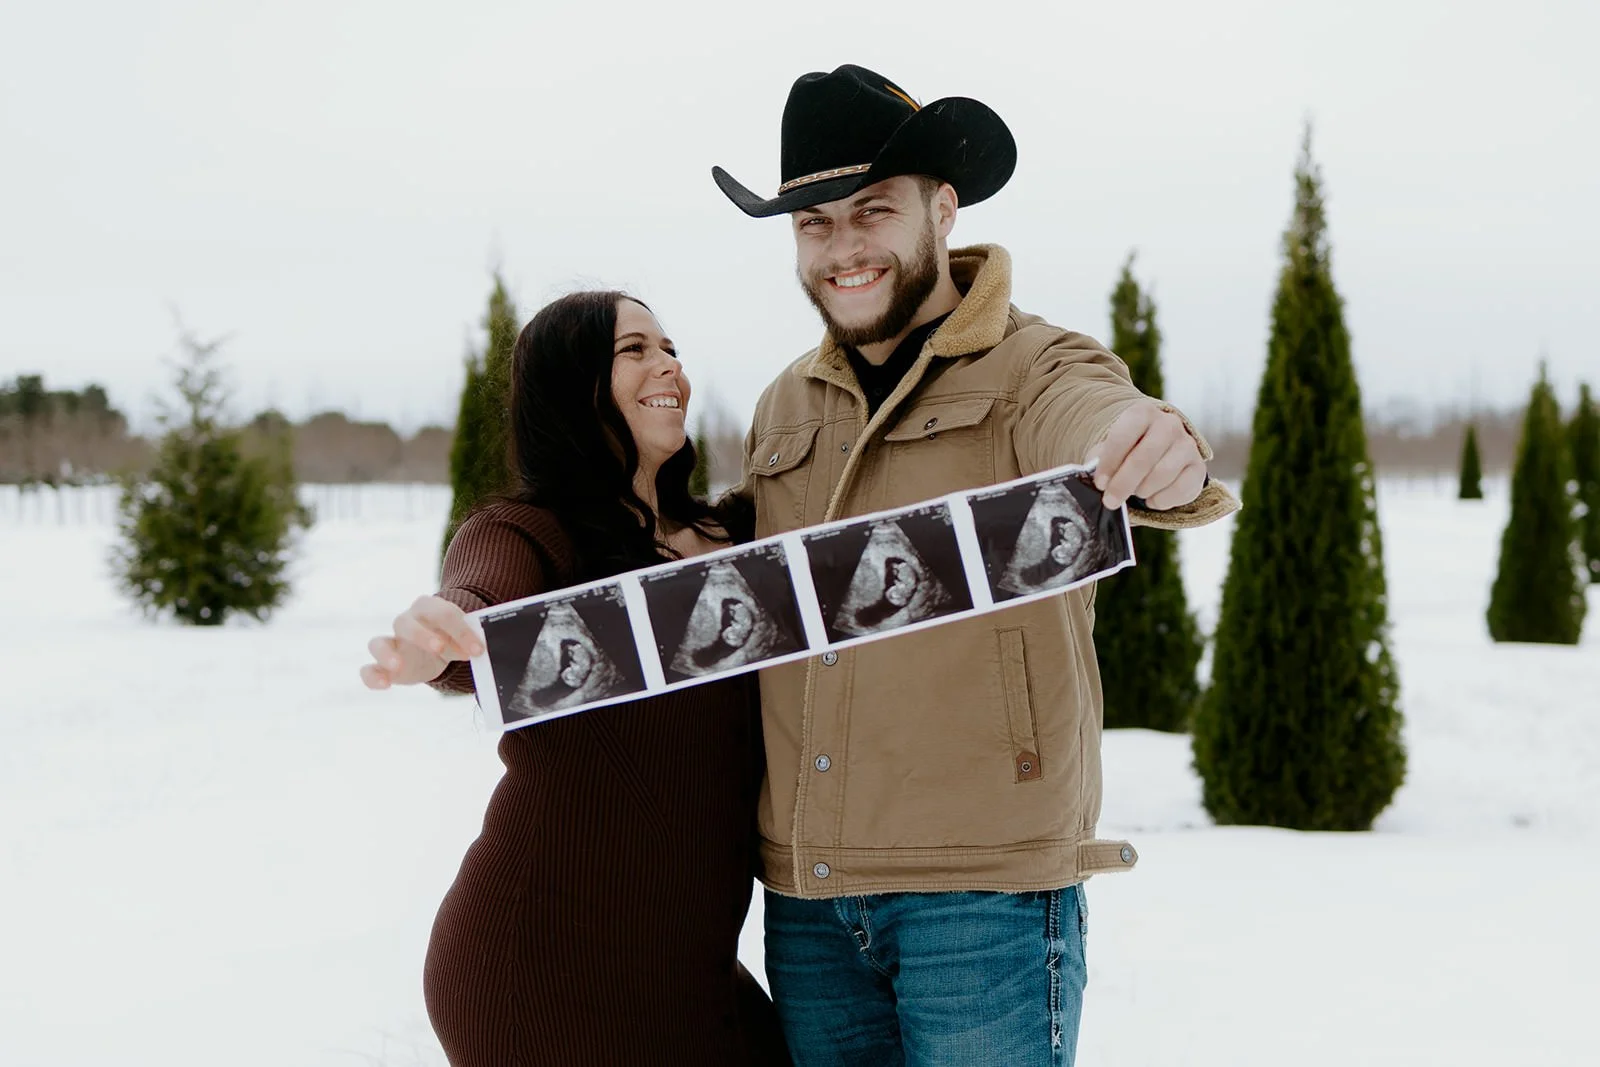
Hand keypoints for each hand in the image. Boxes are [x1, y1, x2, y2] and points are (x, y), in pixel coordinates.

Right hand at [360, 595, 484, 689]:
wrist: (436, 647)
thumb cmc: (450, 637)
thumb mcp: (462, 637)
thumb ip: (468, 642)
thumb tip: (478, 650)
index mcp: (428, 608)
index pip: (442, 614)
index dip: (460, 631)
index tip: (477, 650)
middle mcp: (405, 622)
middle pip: (406, 623)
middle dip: (423, 636)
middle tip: (440, 648)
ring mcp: (390, 643)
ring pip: (378, 642)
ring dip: (387, 654)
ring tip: (397, 666)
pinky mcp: (382, 665)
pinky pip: (367, 669)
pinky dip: (372, 677)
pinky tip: (385, 685)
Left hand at [1087, 402, 1207, 510]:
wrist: (1159, 451)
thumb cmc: (1128, 450)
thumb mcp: (1110, 449)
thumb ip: (1100, 458)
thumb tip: (1094, 474)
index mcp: (1142, 413)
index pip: (1123, 436)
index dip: (1109, 462)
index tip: (1100, 483)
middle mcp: (1169, 424)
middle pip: (1143, 458)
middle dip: (1123, 484)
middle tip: (1110, 501)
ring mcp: (1187, 445)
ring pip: (1162, 475)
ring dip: (1143, 490)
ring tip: (1135, 492)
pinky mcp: (1198, 467)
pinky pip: (1180, 490)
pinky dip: (1162, 501)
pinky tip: (1152, 498)